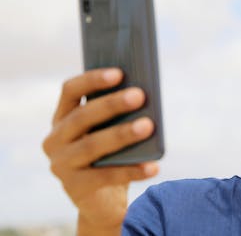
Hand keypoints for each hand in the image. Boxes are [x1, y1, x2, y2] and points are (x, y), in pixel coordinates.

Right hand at [43, 68, 158, 234]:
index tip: (119, 72)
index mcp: (62, 118)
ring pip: (93, 145)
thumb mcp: (109, 130)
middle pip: (82, 117)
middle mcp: (55, 140)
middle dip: (112, 104)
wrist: (101, 201)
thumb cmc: (109, 155)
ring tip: (148, 126)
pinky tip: (153, 166)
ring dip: (122, 134)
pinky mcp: (75, 188)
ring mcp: (61, 165)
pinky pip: (106, 176)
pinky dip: (132, 171)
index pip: (70, 91)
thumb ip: (117, 114)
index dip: (92, 80)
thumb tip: (144, 92)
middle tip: (140, 95)